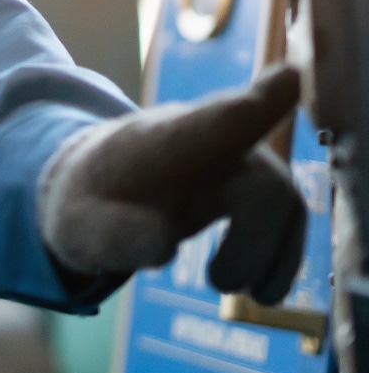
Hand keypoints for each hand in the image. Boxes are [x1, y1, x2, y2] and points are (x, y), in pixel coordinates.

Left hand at [37, 64, 308, 302]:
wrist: (93, 189)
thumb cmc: (86, 203)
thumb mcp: (80, 225)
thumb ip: (114, 234)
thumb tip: (164, 245)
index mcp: (166, 139)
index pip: (220, 118)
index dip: (259, 103)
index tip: (291, 77)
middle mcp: (209, 141)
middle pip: (263, 178)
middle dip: (253, 241)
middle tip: (219, 283)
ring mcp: (231, 159)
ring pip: (282, 199)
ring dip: (272, 254)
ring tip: (247, 294)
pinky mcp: (245, 186)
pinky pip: (284, 215)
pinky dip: (280, 255)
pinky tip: (262, 290)